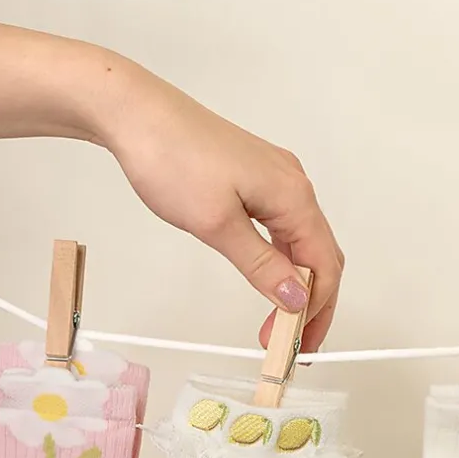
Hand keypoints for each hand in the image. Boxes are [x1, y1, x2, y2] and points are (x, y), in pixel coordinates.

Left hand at [0, 10, 342, 348]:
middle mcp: (293, 185)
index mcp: (293, 196)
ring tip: (276, 320)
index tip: (295, 343)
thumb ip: (261, 265)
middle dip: (311, 303)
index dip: (316, 310)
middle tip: (290, 341)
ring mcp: (275, 180)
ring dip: (295, 284)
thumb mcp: (216, 225)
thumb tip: (295, 297)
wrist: (134, 113)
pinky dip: (281, 260)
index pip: (324, 265)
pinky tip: (267, 279)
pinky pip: (283, 228)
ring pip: (302, 244)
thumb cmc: (171, 158)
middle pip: (320, 256)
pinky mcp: (255, 178)